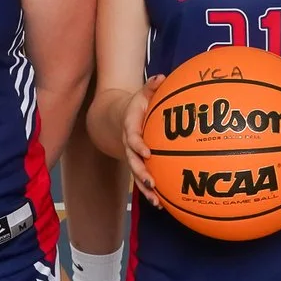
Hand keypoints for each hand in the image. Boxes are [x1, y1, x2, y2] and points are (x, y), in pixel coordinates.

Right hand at [123, 77, 163, 207]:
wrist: (119, 116)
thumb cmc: (137, 104)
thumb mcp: (142, 92)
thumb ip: (151, 86)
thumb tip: (161, 77)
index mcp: (129, 128)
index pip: (131, 138)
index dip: (138, 146)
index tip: (148, 153)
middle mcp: (128, 145)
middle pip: (132, 162)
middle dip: (141, 173)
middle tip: (152, 183)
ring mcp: (131, 157)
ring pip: (136, 175)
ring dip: (145, 189)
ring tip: (157, 201)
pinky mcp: (137, 164)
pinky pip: (141, 180)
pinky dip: (150, 192)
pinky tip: (161, 204)